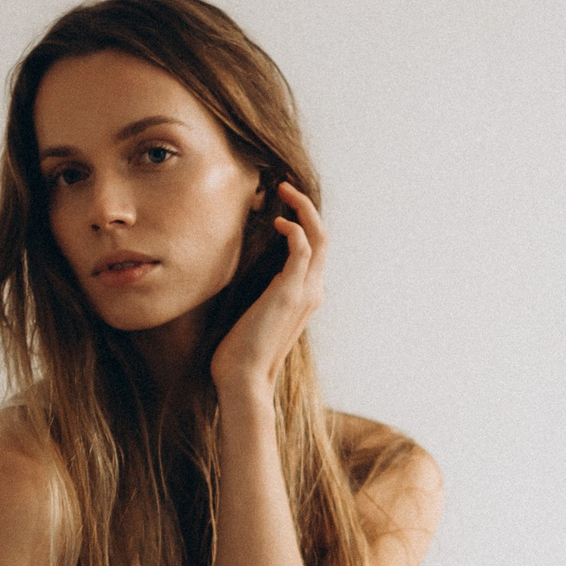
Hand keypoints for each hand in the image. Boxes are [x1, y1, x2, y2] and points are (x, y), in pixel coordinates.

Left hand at [209, 180, 326, 402]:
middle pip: (324, 237)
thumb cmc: (241, 352)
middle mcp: (313, 291)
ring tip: (282, 191)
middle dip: (307, 207)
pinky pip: (302, 248)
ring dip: (303, 209)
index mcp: (306, 296)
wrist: (243, 379)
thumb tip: (253, 276)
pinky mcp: (290, 292)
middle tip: (284, 187)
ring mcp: (305, 292)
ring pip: (319, 237)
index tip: (280, 205)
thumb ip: (262, 294)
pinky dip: (294, 228)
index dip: (303, 222)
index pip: (315, 250)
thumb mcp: (255, 315)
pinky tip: (277, 221)